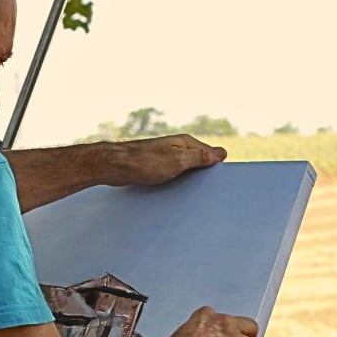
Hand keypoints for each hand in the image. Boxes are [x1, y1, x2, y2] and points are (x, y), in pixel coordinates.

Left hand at [110, 134, 226, 186]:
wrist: (115, 167)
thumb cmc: (145, 162)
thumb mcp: (178, 161)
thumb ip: (199, 157)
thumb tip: (221, 153)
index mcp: (185, 143)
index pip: (210, 153)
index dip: (214, 167)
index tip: (217, 182)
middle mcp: (177, 147)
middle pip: (198, 162)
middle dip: (202, 175)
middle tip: (205, 191)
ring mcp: (166, 156)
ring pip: (185, 170)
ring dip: (188, 180)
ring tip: (191, 193)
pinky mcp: (156, 166)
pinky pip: (173, 175)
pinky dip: (176, 183)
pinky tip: (175, 191)